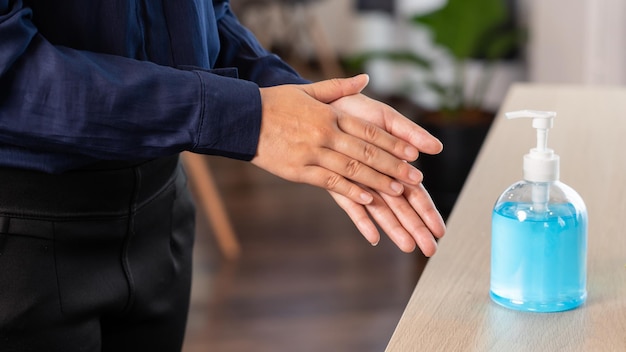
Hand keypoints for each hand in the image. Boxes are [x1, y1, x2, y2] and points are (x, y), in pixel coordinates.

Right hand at [252, 75, 425, 204]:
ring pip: (352, 169)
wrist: (242, 118)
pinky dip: (350, 190)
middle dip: (393, 166)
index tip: (413, 154)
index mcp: (330, 115)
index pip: (369, 131)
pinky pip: (330, 182)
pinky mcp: (299, 170)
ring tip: (398, 191)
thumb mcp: (307, 91)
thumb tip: (365, 79)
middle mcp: (325, 134)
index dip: (393, 143)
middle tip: (415, 178)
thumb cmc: (275, 103)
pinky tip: (367, 199)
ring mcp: (312, 153)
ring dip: (377, 181)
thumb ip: (338, 87)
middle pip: (366, 152)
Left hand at [326, 77, 445, 254]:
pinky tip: (372, 237)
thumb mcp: (387, 118)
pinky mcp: (337, 181)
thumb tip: (436, 148)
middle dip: (416, 228)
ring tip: (408, 247)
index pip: (415, 193)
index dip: (427, 211)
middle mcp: (377, 176)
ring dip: (395, 228)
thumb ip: (410, 133)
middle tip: (430, 249)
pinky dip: (361, 220)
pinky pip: (350, 204)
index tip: (440, 230)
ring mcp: (358, 181)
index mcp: (393, 162)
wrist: (324, 103)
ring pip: (380, 210)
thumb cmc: (357, 109)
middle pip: (401, 207)